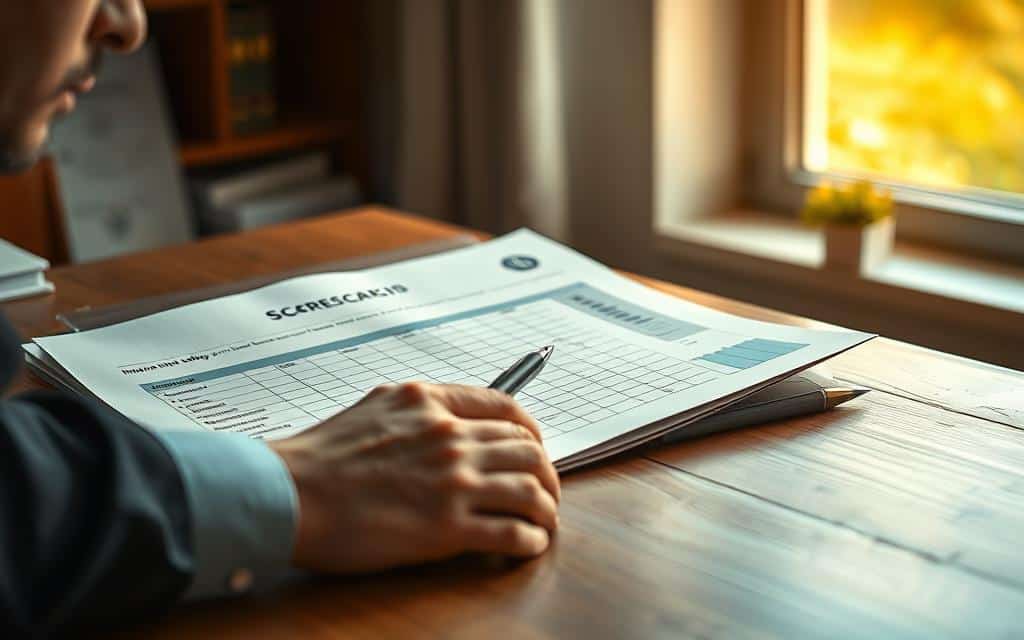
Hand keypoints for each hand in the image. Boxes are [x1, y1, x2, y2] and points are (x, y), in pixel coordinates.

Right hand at [269, 382, 560, 573]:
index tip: (536, 445)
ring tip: (545, 521)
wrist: (291, 492)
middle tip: (544, 489)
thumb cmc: (321, 456)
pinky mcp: (447, 528)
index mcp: (433, 404)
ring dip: (547, 507)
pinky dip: (529, 539)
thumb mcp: (376, 407)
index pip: (507, 408)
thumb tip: (443, 416)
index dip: (531, 429)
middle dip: (545, 471)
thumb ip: (417, 409)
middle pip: (527, 450)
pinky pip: (511, 532)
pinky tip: (527, 544)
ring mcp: (453, 482)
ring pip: (531, 489)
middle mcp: (451, 438)